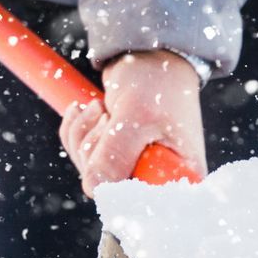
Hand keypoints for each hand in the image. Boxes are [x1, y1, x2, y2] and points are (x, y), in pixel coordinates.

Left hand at [60, 51, 208, 194]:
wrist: (149, 55)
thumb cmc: (157, 82)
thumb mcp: (136, 116)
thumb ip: (116, 154)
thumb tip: (93, 189)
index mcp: (181, 175)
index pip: (141, 202)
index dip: (116, 181)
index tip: (112, 137)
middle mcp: (160, 176)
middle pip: (110, 189)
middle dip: (95, 149)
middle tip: (107, 117)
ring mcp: (135, 166)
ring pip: (90, 172)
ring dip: (83, 136)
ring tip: (100, 108)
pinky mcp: (116, 155)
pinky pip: (82, 157)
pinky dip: (76, 132)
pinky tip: (87, 110)